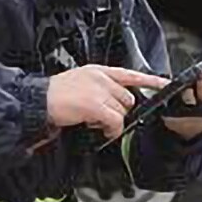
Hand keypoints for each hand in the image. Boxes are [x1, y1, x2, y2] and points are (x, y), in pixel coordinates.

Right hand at [47, 65, 168, 140]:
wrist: (37, 101)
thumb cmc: (54, 96)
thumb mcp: (78, 83)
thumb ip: (98, 88)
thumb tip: (111, 104)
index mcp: (97, 71)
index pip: (129, 73)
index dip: (150, 80)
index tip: (164, 84)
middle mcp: (100, 78)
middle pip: (127, 97)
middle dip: (119, 111)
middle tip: (103, 118)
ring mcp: (98, 91)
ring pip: (121, 110)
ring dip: (112, 121)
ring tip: (95, 123)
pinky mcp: (94, 105)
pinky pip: (115, 121)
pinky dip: (112, 130)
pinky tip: (101, 130)